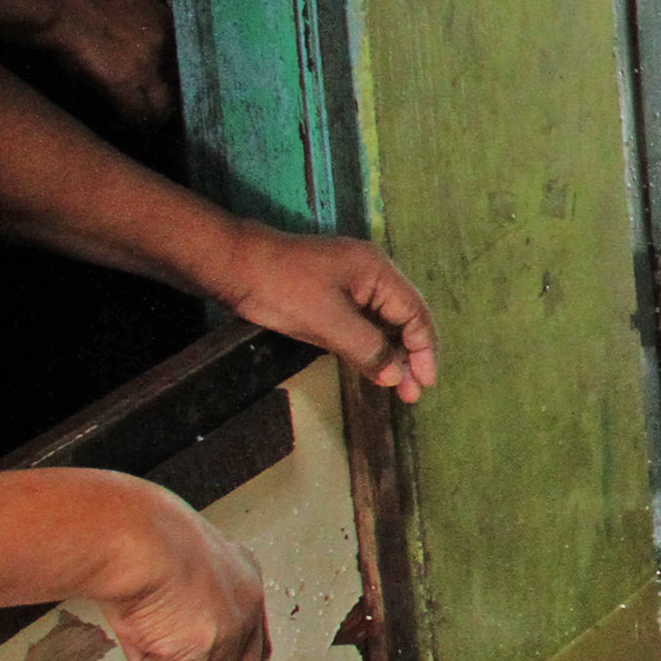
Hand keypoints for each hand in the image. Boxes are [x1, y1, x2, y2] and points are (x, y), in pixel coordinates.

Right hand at [40, 0, 176, 129]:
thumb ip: (141, 20)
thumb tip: (143, 41)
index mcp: (165, 18)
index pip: (188, 59)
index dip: (176, 77)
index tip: (166, 87)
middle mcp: (164, 40)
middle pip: (181, 85)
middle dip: (168, 100)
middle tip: (154, 111)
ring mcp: (147, 62)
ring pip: (163, 106)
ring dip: (150, 117)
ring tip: (137, 121)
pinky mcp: (124, 81)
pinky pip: (137, 114)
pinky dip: (128, 122)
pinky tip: (116, 121)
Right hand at [86, 480, 272, 660]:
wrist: (130, 537)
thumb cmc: (136, 543)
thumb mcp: (172, 578)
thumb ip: (186, 617)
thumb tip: (176, 656)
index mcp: (241, 580)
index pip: (255, 646)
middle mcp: (247, 606)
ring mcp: (232, 631)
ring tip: (148, 634)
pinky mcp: (211, 651)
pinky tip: (145, 636)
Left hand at [213, 226, 440, 401]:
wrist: (235, 266)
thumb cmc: (283, 289)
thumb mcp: (329, 323)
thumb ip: (368, 349)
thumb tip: (396, 376)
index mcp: (377, 271)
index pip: (415, 313)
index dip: (423, 349)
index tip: (424, 383)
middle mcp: (370, 274)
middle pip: (403, 318)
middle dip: (410, 356)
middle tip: (412, 393)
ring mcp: (350, 283)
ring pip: (382, 323)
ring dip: (390, 354)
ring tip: (398, 388)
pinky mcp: (331, 294)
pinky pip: (361, 322)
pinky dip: (370, 346)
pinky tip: (373, 367)